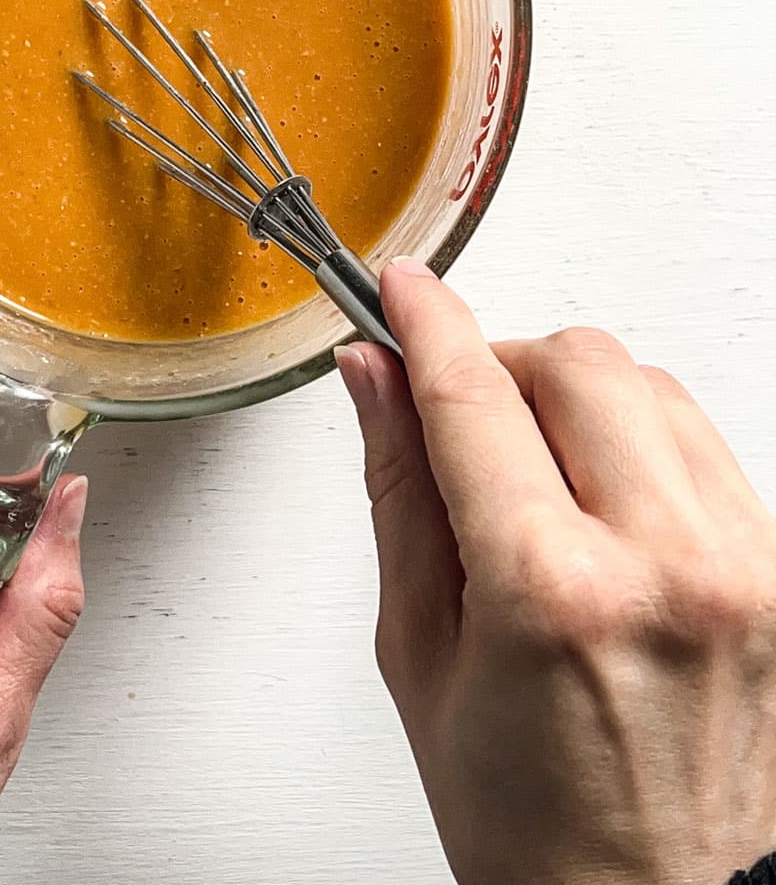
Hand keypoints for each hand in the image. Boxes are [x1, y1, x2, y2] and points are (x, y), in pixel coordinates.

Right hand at [339, 259, 775, 884]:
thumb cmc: (530, 823)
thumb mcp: (420, 655)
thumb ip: (399, 490)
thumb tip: (373, 379)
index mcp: (552, 591)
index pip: (473, 393)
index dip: (426, 321)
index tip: (400, 289)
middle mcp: (665, 563)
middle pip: (575, 357)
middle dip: (501, 359)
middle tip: (460, 410)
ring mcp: (740, 564)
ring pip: (647, 381)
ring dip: (574, 394)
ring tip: (534, 471)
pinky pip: (702, 439)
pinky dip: (637, 439)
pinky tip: (599, 499)